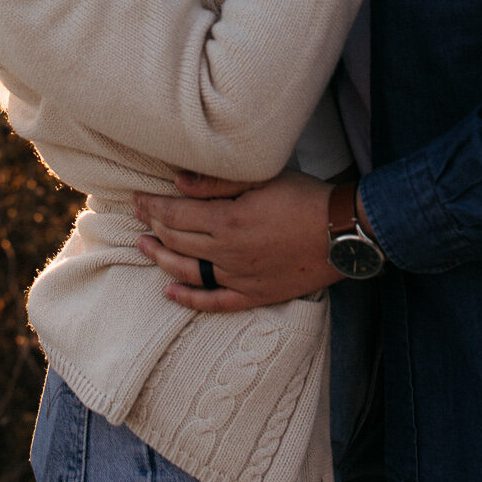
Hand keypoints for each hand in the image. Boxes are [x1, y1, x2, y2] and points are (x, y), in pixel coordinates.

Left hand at [134, 172, 337, 311]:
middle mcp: (228, 252)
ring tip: (144, 248)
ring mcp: (240, 277)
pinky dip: (189, 299)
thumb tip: (178, 182)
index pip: (176, 214)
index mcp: (228, 220)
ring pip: (188, 272)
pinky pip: (215, 302)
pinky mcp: (255, 295)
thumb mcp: (262, 178)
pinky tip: (170, 293)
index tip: (137, 198)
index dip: (152, 206)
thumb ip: (216, 183)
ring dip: (161, 259)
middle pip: (177, 240)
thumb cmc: (305, 198)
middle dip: (152, 226)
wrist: (344, 233)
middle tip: (137, 217)